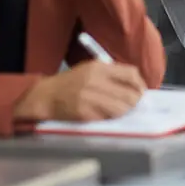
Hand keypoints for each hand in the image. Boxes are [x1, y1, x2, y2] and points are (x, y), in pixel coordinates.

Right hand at [13, 60, 145, 122]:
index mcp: (99, 67)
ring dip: (124, 112)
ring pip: (121, 109)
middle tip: (132, 105)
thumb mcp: (90, 70)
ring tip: (119, 111)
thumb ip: (111, 76)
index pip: (131, 74)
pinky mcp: (84, 113)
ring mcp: (89, 97)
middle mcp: (96, 81)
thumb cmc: (69, 83)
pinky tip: (105, 115)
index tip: (141, 92)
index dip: (140, 85)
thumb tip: (135, 87)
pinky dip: (110, 118)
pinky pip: (107, 118)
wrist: (44, 96)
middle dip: (134, 102)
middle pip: (130, 94)